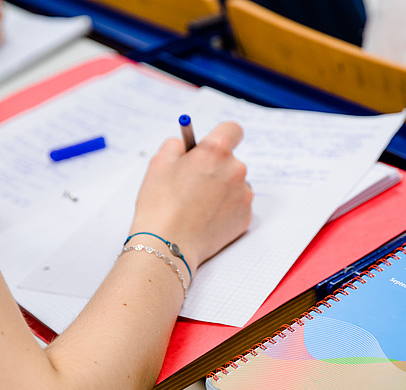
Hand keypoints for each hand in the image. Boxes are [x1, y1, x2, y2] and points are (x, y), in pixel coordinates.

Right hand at [130, 122, 253, 273]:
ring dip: (221, 189)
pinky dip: (224, 210)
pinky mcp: (245, 217)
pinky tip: (205, 218)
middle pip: (231, 161)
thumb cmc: (160, 204)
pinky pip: (237, 206)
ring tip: (197, 205)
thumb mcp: (159, 161)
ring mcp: (244, 194)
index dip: (221, 136)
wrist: (167, 244)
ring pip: (234, 184)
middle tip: (193, 184)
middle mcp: (236, 169)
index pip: (232, 130)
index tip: (213, 146)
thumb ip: (177, 145)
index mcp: (216, 151)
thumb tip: (187, 145)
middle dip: (215, 168)